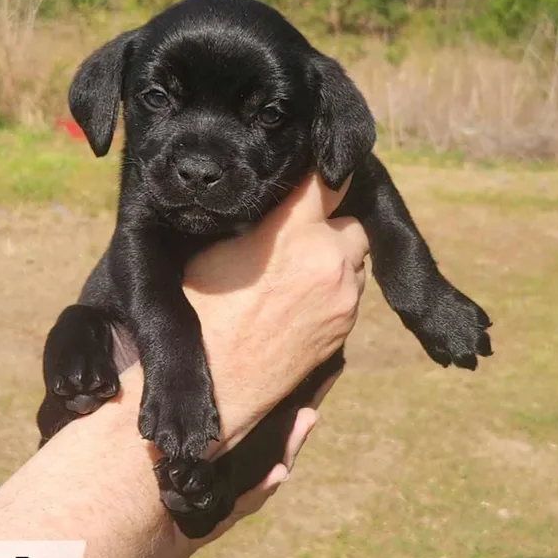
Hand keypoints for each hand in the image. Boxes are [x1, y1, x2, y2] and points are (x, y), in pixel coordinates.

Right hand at [182, 172, 367, 453]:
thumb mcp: (219, 249)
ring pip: (355, 259)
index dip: (322, 173)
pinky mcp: (346, 330)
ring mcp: (344, 299)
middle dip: (330, 226)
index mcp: (294, 233)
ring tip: (297, 276)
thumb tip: (279, 203)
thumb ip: (262, 220)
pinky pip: (351, 293)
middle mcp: (329, 261)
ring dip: (336, 259)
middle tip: (298, 239)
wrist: (214, 386)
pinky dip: (335, 290)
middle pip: (350, 222)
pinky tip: (301, 304)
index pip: (328, 180)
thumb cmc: (202, 314)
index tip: (317, 172)